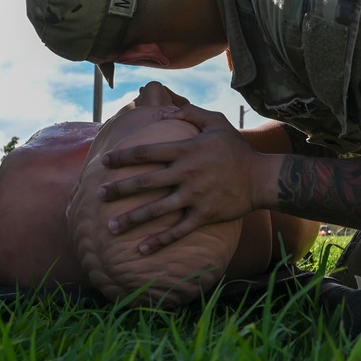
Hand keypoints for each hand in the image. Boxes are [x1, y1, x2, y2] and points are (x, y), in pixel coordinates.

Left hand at [97, 105, 277, 252]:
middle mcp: (186, 173)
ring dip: (132, 219)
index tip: (104, 163)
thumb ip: (189, 112)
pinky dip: (160, 241)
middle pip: (145, 182)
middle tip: (99, 195)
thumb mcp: (216, 121)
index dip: (122, 157)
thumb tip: (162, 112)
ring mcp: (195, 196)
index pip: (146, 152)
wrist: (261, 178)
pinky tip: (142, 248)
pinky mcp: (204, 214)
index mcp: (186, 149)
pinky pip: (178, 230)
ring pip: (157, 210)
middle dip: (119, 189)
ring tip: (111, 227)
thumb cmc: (236, 148)